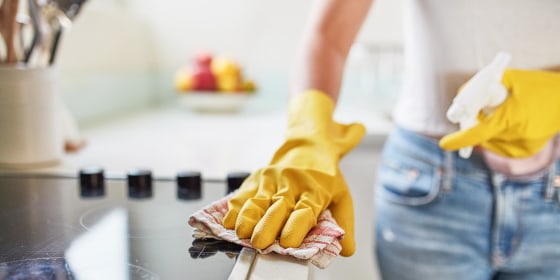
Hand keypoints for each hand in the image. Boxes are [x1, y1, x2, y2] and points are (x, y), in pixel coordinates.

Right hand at [223, 90, 364, 255]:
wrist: (309, 144)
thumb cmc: (325, 175)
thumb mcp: (341, 195)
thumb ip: (343, 223)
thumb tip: (346, 250)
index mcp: (315, 191)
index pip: (305, 211)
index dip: (295, 227)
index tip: (288, 242)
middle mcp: (292, 184)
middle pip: (277, 208)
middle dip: (267, 227)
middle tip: (261, 243)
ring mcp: (272, 180)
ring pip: (257, 201)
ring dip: (248, 218)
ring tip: (242, 234)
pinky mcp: (258, 177)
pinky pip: (243, 194)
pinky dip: (234, 209)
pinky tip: (229, 222)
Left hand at [440, 69, 559, 157]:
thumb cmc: (539, 86)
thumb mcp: (512, 78)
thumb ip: (485, 86)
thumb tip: (463, 95)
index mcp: (511, 118)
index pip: (478, 133)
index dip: (460, 140)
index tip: (444, 144)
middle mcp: (516, 136)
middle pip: (481, 134)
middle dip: (474, 123)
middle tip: (467, 113)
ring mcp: (522, 146)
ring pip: (489, 139)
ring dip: (487, 126)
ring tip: (506, 110)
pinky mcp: (525, 150)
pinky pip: (500, 143)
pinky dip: (498, 133)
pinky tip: (512, 120)